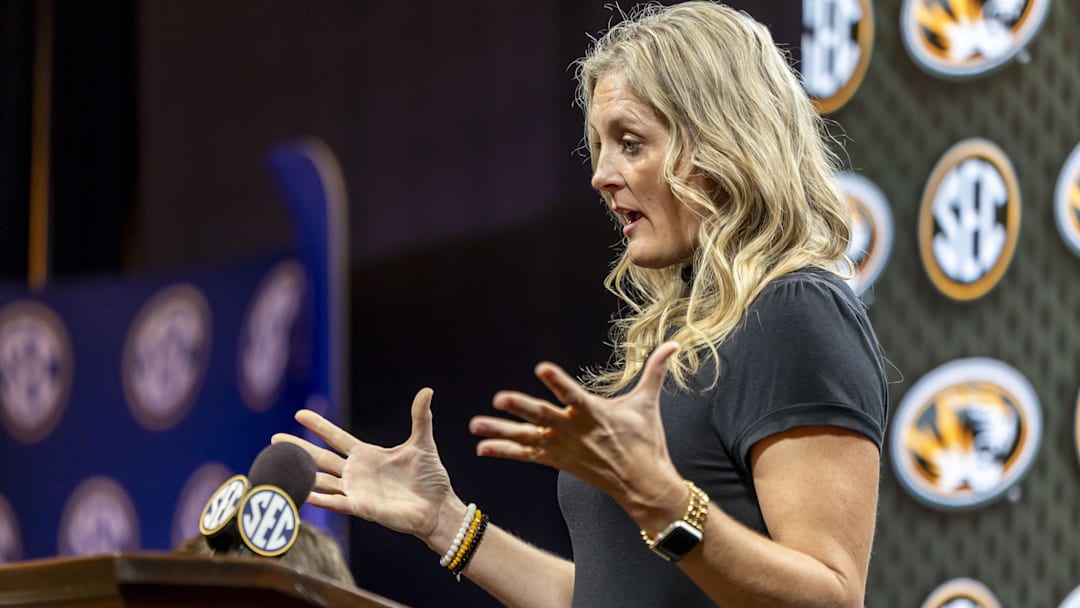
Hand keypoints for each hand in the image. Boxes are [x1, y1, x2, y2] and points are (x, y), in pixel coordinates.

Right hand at [271, 388, 453, 540]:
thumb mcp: (422, 443)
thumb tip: (427, 390)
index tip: (299, 413)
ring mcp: (356, 491)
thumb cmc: (430, 478)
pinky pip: (336, 502)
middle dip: (298, 448)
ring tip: (279, 466)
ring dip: (302, 474)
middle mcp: (356, 472)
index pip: (336, 437)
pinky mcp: (362, 508)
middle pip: (321, 457)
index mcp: (367, 455)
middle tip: (275, 438)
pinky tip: (302, 493)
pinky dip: (320, 499)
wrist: (438, 507)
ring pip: (322, 480)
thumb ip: (420, 417)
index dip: (319, 425)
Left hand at [469, 342, 685, 520]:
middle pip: (544, 416)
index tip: (542, 368)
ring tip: (475, 425)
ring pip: (527, 437)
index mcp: (595, 413)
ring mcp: (563, 447)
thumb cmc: (646, 440)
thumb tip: (674, 344)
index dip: (558, 382)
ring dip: (501, 431)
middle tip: (498, 398)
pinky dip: (504, 451)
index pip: (573, 394)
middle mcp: (574, 430)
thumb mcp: (648, 403)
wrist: (642, 484)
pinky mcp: (557, 461)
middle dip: (521, 407)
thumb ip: (655, 371)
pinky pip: (526, 456)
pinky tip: (481, 447)